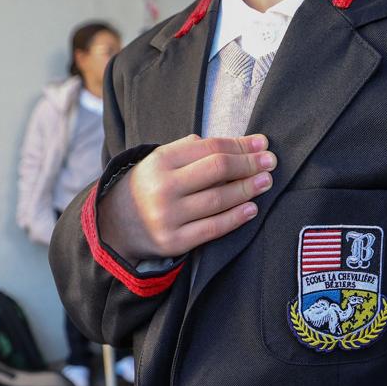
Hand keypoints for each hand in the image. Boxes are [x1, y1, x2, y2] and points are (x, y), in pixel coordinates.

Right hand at [97, 134, 275, 262]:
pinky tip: (252, 209)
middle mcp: (163, 187)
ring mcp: (168, 216)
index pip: (210, 148)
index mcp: (161, 161)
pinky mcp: (174, 242)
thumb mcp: (161, 160)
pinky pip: (212, 228)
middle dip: (249, 164)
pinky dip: (236, 218)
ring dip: (248, 189)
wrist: (116, 223)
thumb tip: (241, 144)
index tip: (262, 143)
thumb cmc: (150, 186)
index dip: (240, 144)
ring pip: (218, 199)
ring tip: (266, 182)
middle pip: (217, 170)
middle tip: (270, 162)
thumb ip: (192, 150)